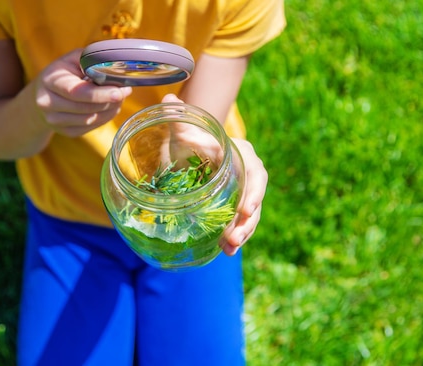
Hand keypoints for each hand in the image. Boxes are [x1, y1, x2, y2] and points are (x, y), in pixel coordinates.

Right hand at [33, 49, 131, 136]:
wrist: (42, 96)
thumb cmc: (63, 74)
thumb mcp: (71, 60)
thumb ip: (90, 59)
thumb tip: (114, 66)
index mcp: (51, 81)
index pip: (77, 92)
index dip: (100, 94)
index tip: (119, 92)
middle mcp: (48, 103)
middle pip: (87, 108)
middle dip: (110, 101)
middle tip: (125, 91)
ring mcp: (55, 121)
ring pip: (91, 119)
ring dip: (110, 109)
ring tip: (117, 98)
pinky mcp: (65, 132)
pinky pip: (91, 127)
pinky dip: (104, 118)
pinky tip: (108, 107)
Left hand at [160, 94, 267, 255]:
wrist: (195, 149)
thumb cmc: (193, 137)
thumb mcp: (186, 129)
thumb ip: (178, 116)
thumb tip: (167, 100)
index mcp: (241, 153)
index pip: (255, 172)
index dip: (254, 192)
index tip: (246, 209)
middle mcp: (247, 173)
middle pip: (255, 199)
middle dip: (247, 221)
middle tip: (233, 237)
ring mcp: (242, 192)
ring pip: (249, 215)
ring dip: (242, 233)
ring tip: (229, 249)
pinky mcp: (234, 206)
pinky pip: (239, 223)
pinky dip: (234, 237)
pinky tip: (225, 250)